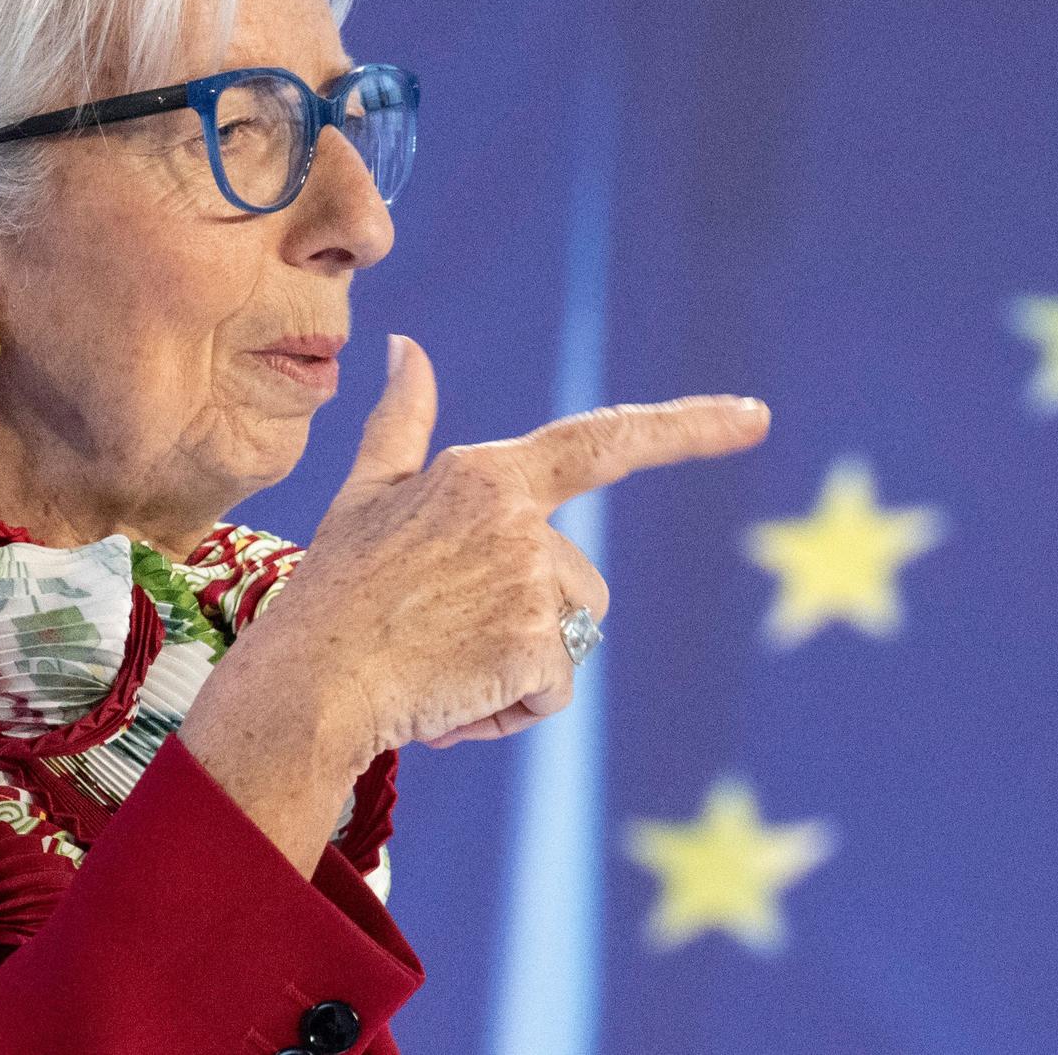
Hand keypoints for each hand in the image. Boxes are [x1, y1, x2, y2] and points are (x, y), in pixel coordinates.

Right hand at [273, 334, 769, 756]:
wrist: (302, 688)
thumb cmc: (330, 594)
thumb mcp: (366, 495)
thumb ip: (402, 423)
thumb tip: (405, 345)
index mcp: (487, 474)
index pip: (603, 440)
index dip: (687, 427)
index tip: (755, 416)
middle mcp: (519, 518)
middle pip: (579, 586)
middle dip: (528, 625)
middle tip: (440, 640)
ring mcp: (530, 580)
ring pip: (568, 639)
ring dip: (518, 671)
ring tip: (441, 669)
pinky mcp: (535, 645)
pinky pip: (552, 691)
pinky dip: (511, 711)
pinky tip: (451, 704)